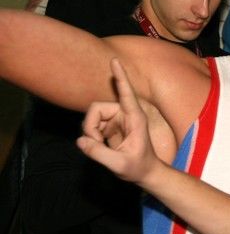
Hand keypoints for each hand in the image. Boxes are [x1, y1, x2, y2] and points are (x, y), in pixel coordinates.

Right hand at [76, 58, 161, 184]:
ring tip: (101, 147)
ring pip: (91, 116)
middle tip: (96, 144)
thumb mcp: (119, 164)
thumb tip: (80, 140)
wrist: (145, 172)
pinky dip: (91, 137)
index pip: (126, 93)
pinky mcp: (110, 125)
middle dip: (90, 126)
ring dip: (90, 133)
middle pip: (96, 108)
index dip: (120, 77)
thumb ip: (99, 153)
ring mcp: (117, 118)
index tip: (115, 60)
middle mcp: (126, 113)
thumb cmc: (138, 167)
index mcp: (135, 117)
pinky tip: (101, 146)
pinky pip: (91, 125)